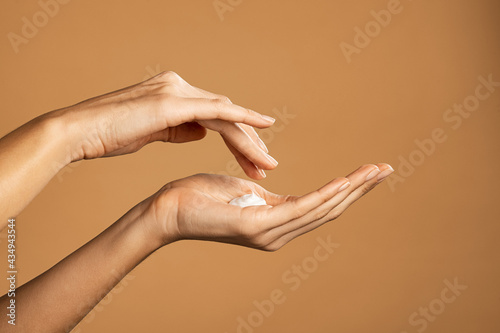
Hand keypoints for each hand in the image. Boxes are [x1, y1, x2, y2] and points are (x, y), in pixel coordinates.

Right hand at [55, 71, 276, 178]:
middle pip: (226, 115)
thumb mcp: (152, 131)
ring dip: (248, 141)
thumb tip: (202, 132)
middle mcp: (180, 86)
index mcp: (175, 93)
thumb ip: (180, 128)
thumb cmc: (109, 134)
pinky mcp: (172, 102)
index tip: (252, 159)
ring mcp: (177, 91)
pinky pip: (217, 110)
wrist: (79, 131)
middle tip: (267, 165)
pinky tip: (263, 127)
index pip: (216, 116)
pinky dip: (242, 119)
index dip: (237, 139)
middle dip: (248, 143)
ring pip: (226, 115)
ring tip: (266, 164)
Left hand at [142, 163, 392, 250]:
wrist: (168, 209)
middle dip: (359, 190)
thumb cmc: (201, 197)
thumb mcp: (242, 192)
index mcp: (276, 222)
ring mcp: (268, 233)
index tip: (370, 171)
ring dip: (349, 190)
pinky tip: (343, 183)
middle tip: (386, 168)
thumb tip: (272, 189)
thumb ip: (264, 196)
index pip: (320, 205)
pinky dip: (323, 195)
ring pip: (319, 209)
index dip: (347, 189)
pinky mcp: (256, 226)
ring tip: (374, 171)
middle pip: (328, 209)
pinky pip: (298, 208)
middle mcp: (277, 233)